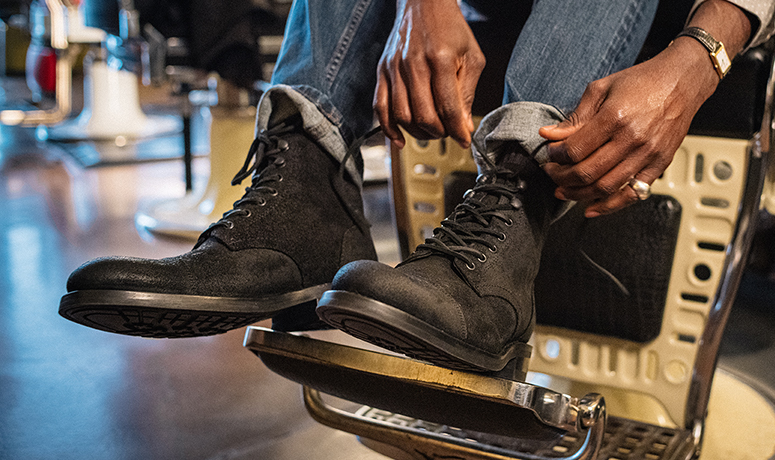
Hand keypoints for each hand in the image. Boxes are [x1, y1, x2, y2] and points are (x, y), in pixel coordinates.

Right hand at [373, 0, 484, 148]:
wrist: (423, 4)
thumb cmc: (450, 29)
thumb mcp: (471, 57)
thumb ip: (467, 93)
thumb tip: (463, 126)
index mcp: (439, 59)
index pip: (448, 107)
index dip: (458, 130)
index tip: (464, 140)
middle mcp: (413, 64)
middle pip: (423, 116)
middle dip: (439, 132)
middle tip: (448, 132)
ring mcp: (394, 68)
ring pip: (402, 115)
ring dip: (418, 132)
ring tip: (431, 131)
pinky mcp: (382, 71)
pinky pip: (380, 107)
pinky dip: (388, 128)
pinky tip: (400, 138)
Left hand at [539, 40, 718, 216]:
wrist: (682, 80)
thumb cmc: (643, 81)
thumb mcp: (601, 89)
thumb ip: (575, 116)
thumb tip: (549, 134)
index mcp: (615, 117)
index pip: (575, 149)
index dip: (556, 156)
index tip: (550, 153)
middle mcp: (632, 139)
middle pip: (587, 172)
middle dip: (561, 177)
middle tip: (552, 173)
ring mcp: (648, 154)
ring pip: (605, 187)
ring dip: (578, 194)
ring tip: (564, 190)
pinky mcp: (659, 165)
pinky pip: (632, 194)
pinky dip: (610, 206)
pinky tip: (592, 208)